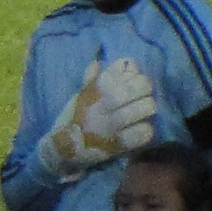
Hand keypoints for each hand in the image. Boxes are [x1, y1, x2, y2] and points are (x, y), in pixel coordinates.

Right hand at [46, 58, 160, 175]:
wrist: (64, 148)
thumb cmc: (74, 119)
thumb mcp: (79, 97)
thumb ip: (92, 79)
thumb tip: (104, 62)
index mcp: (90, 95)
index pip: (114, 77)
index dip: (132, 73)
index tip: (137, 76)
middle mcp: (98, 109)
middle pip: (128, 92)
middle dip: (144, 88)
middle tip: (147, 93)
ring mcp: (108, 128)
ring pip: (138, 111)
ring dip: (147, 107)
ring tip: (147, 109)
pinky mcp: (116, 146)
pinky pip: (140, 135)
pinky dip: (146, 129)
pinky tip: (143, 127)